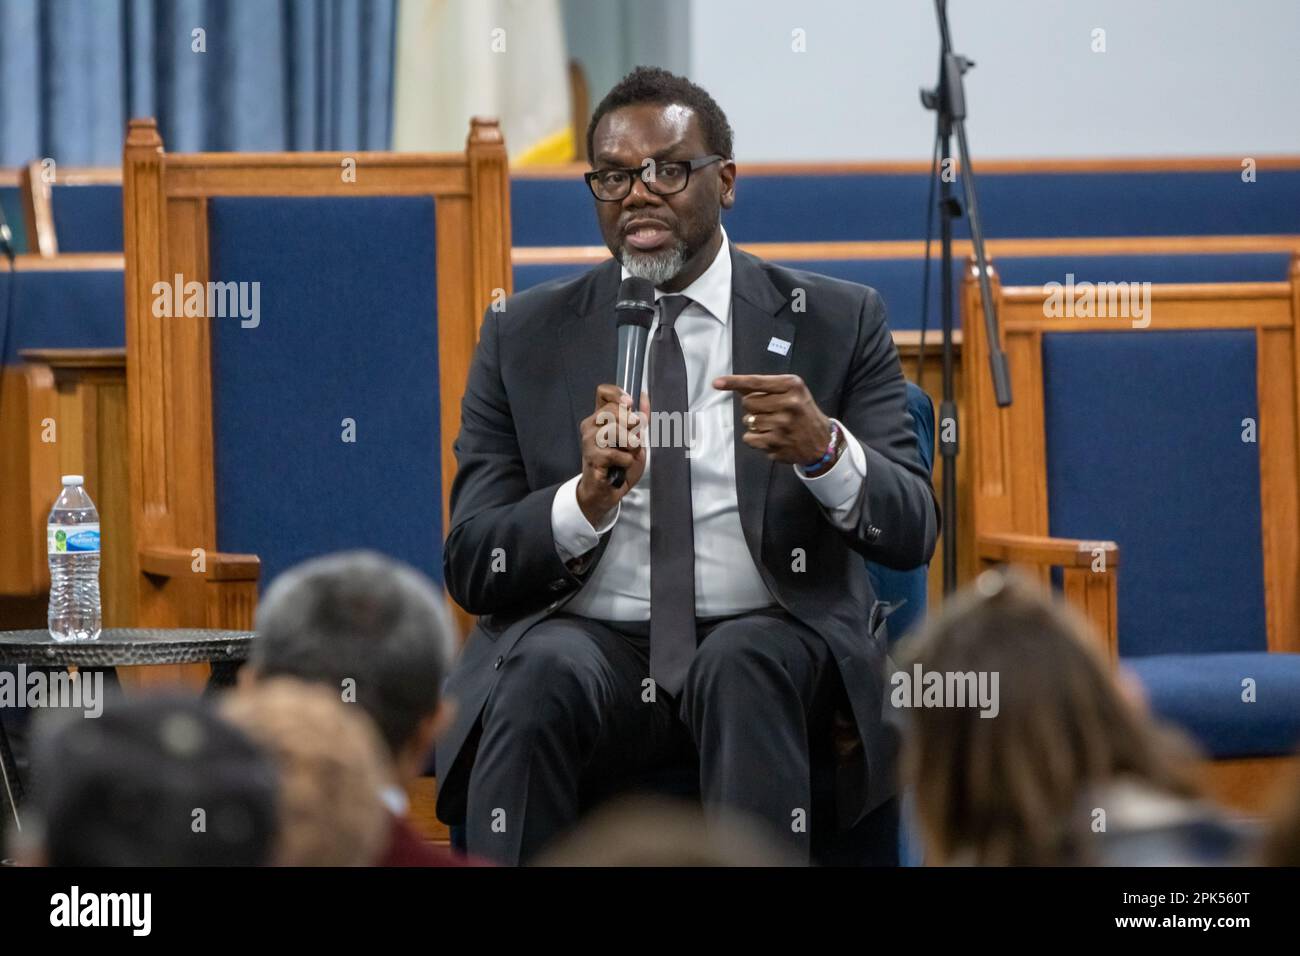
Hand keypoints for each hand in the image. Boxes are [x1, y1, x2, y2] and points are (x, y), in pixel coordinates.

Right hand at [576, 384, 649, 524]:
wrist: (607, 491)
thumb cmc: (620, 465)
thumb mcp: (636, 439)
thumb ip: (640, 418)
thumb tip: (644, 395)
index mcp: (601, 417)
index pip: (603, 392)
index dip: (617, 394)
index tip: (629, 404)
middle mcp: (591, 425)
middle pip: (612, 409)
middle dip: (630, 424)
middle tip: (633, 439)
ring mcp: (588, 440)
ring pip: (614, 429)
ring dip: (630, 444)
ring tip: (629, 453)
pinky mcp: (591, 456)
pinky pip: (616, 452)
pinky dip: (626, 460)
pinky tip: (621, 466)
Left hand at [713, 373, 836, 466]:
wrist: (822, 441)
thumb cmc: (801, 411)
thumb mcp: (792, 392)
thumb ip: (765, 387)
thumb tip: (733, 384)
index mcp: (792, 386)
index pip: (756, 382)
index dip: (734, 382)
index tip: (716, 383)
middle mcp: (789, 404)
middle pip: (748, 403)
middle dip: (753, 407)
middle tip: (769, 411)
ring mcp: (782, 426)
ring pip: (748, 421)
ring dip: (754, 424)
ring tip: (772, 425)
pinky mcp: (777, 444)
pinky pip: (749, 438)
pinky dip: (755, 438)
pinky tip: (770, 437)